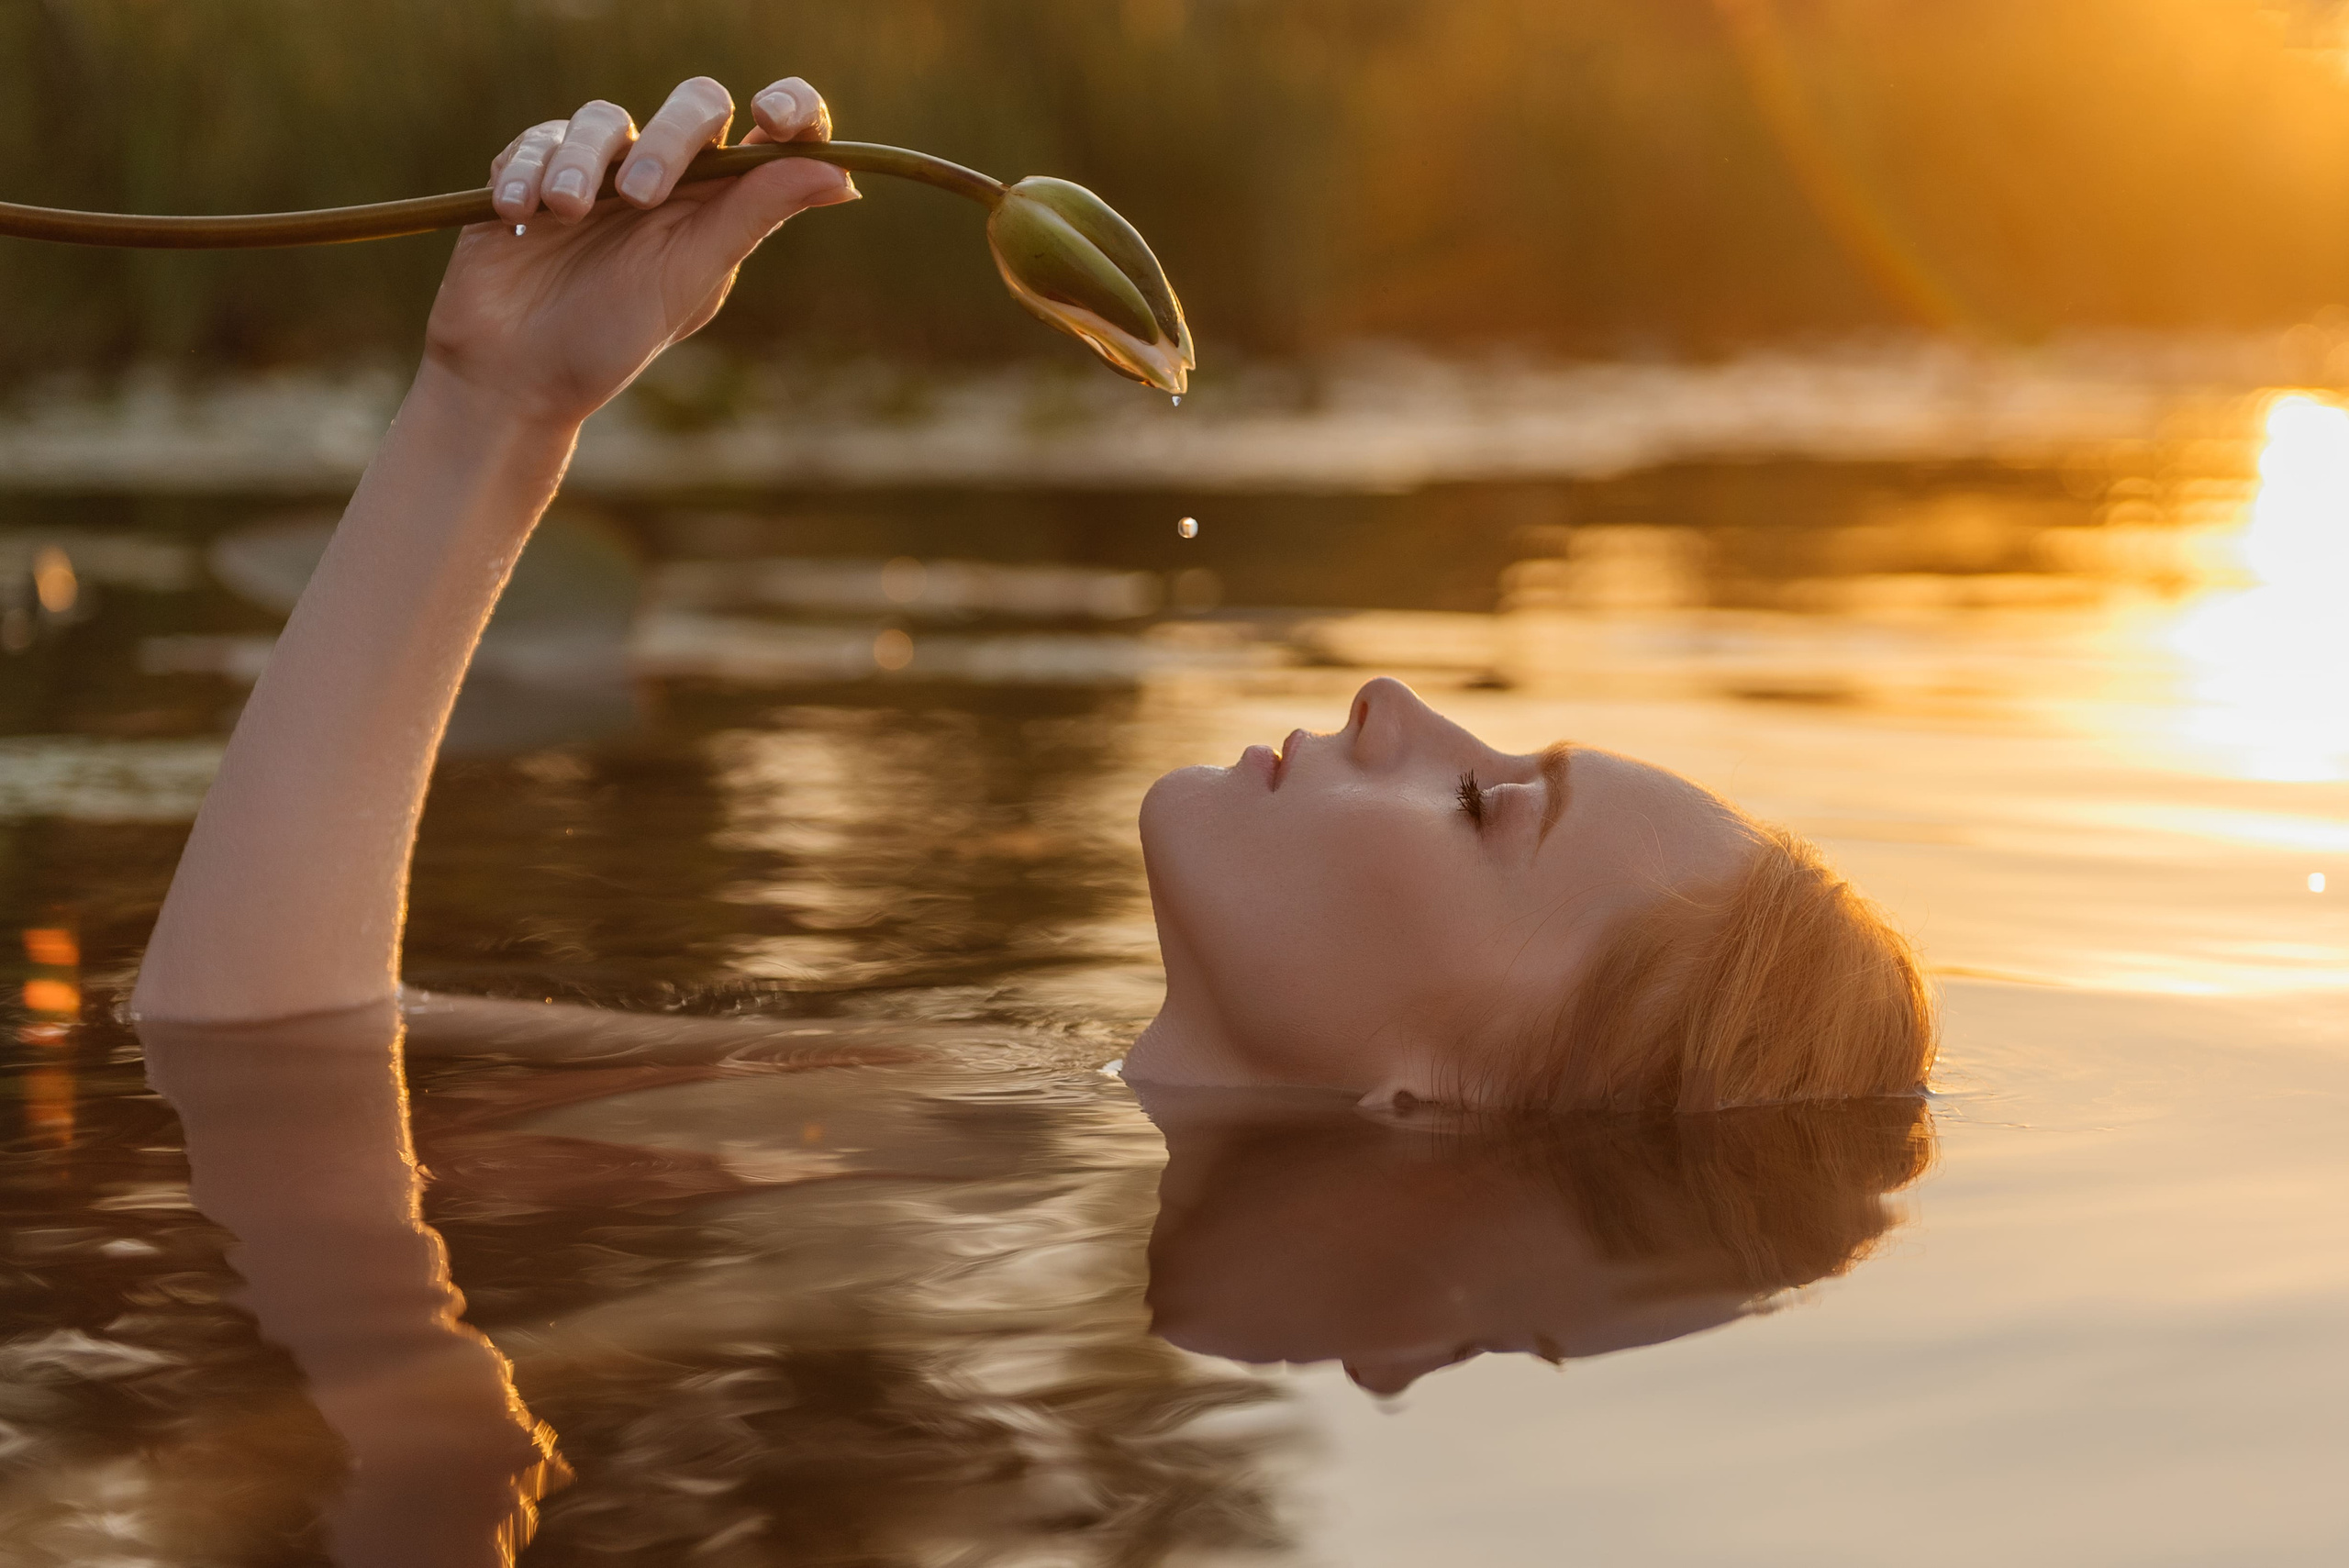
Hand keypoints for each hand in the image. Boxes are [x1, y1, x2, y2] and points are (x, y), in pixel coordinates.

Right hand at [421, 75, 853, 426]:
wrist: (515, 376)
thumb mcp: (689, 277)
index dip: (790, 107)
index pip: (773, 134)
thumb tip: (841, 175)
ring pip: (606, 119)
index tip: (773, 115)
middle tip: (642, 196)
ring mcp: (597, 172)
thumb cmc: (611, 337)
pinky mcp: (531, 171)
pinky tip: (516, 216)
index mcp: (719, 205)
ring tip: (565, 214)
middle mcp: (665, 178)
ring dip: (584, 161)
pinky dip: (527, 169)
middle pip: (694, 106)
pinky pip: (537, 139)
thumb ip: (754, 215)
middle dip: (671, 137)